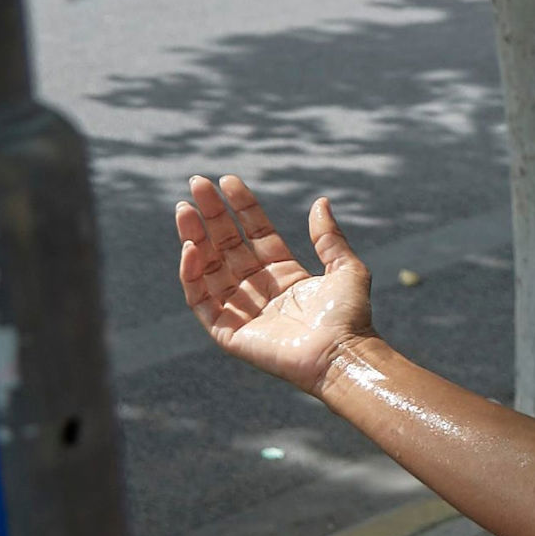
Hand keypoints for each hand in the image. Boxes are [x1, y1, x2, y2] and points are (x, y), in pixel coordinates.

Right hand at [175, 175, 372, 394]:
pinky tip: (190, 247)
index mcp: (285, 275)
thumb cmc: (349, 317)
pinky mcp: (227, 332)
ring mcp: (242, 311)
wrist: (341, 355)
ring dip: (195, 237)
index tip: (227, 180)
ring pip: (208, 268)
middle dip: (211, 216)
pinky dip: (191, 274)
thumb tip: (321, 201)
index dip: (242, 207)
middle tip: (197, 184)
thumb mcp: (346, 269)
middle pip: (228, 246)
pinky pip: (201, 300)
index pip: (256, 234)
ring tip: (184, 208)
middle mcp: (260, 290)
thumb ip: (329, 237)